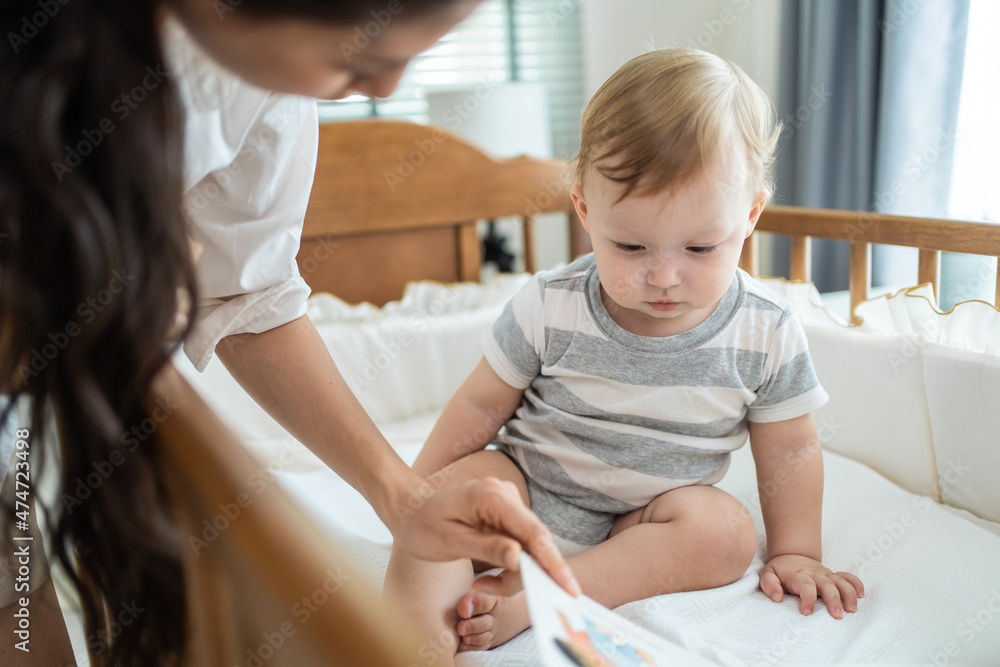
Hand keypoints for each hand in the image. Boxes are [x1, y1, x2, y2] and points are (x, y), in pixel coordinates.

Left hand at [394, 476, 580, 596]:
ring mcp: (508, 502)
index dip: (553, 562)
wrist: (410, 508)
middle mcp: (506, 494)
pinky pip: (520, 541)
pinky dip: (511, 563)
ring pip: (529, 545)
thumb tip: (519, 558)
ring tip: (482, 583)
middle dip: (525, 573)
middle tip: (489, 589)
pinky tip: (489, 575)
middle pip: (535, 541)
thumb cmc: (423, 525)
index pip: (533, 532)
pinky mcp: (506, 513)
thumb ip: (487, 548)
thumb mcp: (450, 542)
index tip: (568, 588)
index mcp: (492, 497)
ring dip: (515, 571)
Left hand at [759, 554, 863, 618]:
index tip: (806, 612)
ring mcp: (826, 574)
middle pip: (827, 584)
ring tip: (852, 609)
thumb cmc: (780, 570)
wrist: (791, 555)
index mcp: (798, 575)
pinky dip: (856, 584)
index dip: (807, 598)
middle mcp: (815, 574)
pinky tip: (861, 595)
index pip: (805, 585)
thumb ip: (769, 584)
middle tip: (837, 616)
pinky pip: (848, 577)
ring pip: (841, 581)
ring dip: (849, 594)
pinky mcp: (833, 576)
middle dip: (833, 599)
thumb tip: (777, 598)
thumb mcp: (767, 574)